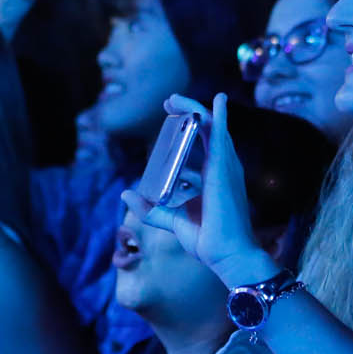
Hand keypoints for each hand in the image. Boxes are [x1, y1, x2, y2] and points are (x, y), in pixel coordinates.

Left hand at [130, 95, 272, 288]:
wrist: (227, 254)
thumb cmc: (208, 239)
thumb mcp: (173, 220)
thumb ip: (152, 208)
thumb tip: (126, 194)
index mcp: (214, 177)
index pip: (204, 143)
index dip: (187, 127)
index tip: (169, 115)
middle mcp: (222, 168)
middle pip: (207, 130)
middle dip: (188, 112)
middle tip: (168, 101)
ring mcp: (225, 167)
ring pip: (211, 127)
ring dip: (194, 109)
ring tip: (174, 98)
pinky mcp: (224, 170)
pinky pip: (221, 137)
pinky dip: (219, 117)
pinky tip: (217, 100)